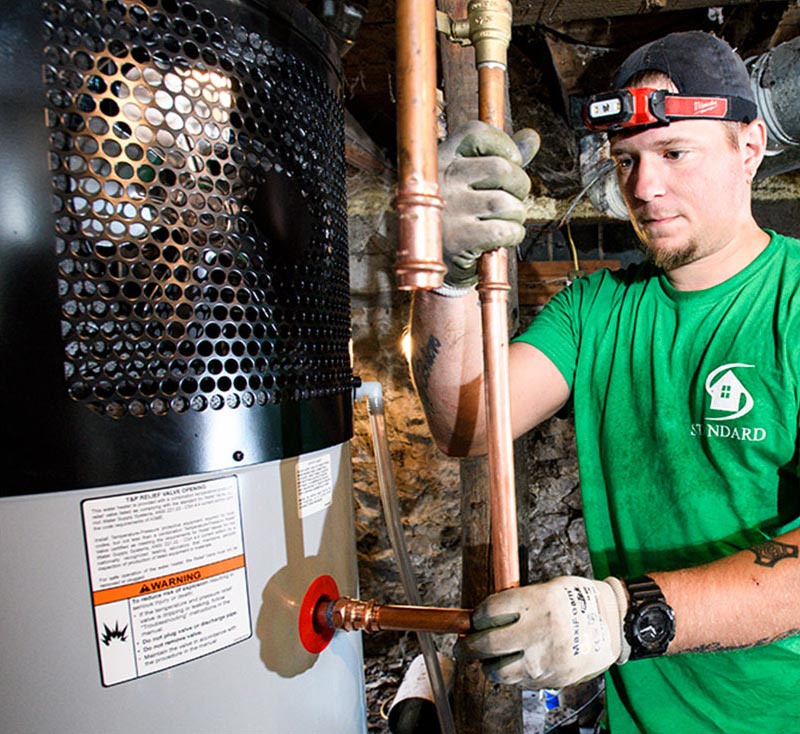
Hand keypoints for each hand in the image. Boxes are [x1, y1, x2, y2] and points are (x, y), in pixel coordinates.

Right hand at [438, 120, 538, 287]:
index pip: (477, 133)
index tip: (512, 161)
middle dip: (520, 186)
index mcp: (440, 158)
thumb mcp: (467, 181)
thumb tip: (532, 137)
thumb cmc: (452, 216)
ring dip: (517, 215)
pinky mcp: (458, 240)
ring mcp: (449, 210)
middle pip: (501, 168)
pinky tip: (502, 239)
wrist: (426, 260)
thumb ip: (499, 156)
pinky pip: (504, 230)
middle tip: (514, 199)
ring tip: (506, 221)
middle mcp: (442, 180)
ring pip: (506, 203)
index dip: (504, 144)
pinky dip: (513, 235)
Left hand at [455, 576, 627, 689]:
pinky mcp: (552, 680)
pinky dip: (510, 675)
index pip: (488, 612)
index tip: (472, 620)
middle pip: (486, 644)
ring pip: (498, 671)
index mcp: (537, 602)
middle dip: (466, 647)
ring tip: (488, 658)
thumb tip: (481, 618)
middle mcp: (539, 632)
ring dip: (487, 665)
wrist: (614, 623)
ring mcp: (545, 660)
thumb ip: (517, 601)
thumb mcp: (547, 588)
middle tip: (462, 647)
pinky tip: (514, 664)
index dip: (475, 617)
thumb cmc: (576, 600)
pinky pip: (518, 683)